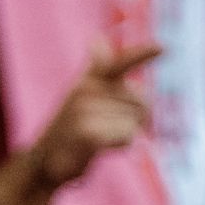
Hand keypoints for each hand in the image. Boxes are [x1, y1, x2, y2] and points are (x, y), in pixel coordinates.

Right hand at [26, 42, 158, 189]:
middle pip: (143, 101)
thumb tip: (98, 39)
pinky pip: (127, 135)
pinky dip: (121, 144)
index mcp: (89, 81)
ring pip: (136, 121)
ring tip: (98, 139)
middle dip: (135, 117)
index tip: (162, 47)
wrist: (42, 165)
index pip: (119, 63)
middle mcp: (86, 90)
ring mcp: (84, 110)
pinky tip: (98, 148)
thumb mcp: (81, 97)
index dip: (141, 54)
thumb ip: (96, 68)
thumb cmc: (69, 132)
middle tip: (106, 128)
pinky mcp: (87, 132)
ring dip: (125, 134)